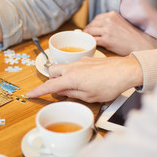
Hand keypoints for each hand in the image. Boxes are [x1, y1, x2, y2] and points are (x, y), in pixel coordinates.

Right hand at [26, 55, 142, 102]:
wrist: (126, 71)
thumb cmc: (110, 85)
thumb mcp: (89, 96)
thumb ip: (72, 93)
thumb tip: (61, 92)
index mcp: (71, 79)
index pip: (49, 86)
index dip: (38, 91)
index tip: (30, 94)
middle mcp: (72, 68)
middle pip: (52, 71)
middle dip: (51, 80)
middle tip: (58, 89)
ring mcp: (79, 62)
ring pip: (63, 67)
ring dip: (62, 75)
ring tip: (72, 85)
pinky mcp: (87, 59)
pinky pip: (73, 65)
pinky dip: (73, 72)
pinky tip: (85, 79)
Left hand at [84, 11, 156, 55]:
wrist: (139, 44)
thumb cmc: (129, 35)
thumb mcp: (119, 22)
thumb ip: (109, 22)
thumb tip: (95, 26)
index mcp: (112, 15)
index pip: (96, 18)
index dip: (92, 24)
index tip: (90, 29)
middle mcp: (109, 20)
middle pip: (91, 25)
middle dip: (87, 31)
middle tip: (86, 36)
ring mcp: (107, 30)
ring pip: (89, 32)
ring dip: (87, 36)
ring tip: (87, 40)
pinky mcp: (106, 40)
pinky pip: (93, 40)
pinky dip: (90, 42)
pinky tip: (91, 44)